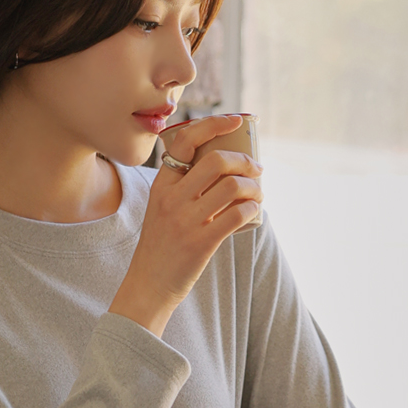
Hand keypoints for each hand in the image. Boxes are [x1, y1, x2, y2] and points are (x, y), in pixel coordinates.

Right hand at [122, 113, 263, 311]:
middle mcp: (172, 199)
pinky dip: (253, 209)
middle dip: (244, 160)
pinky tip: (255, 211)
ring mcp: (186, 221)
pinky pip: (237, 215)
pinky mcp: (201, 242)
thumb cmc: (161, 247)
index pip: (185, 141)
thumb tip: (222, 169)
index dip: (213, 124)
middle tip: (256, 168)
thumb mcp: (161, 210)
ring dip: (253, 186)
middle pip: (216, 161)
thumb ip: (182, 189)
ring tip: (258, 193)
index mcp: (161, 186)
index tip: (234, 121)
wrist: (149, 285)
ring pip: (232, 187)